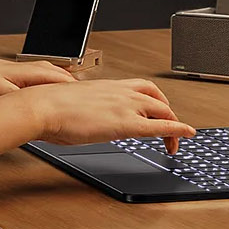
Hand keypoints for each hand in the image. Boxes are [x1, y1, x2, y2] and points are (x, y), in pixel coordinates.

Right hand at [14, 79, 195, 152]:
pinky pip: (159, 126)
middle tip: (171, 131)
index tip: (161, 111)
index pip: (143, 89)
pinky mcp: (125, 123)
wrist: (42, 106)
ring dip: (174, 126)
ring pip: (163, 111)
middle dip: (169, 115)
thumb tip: (83, 116)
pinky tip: (185, 135)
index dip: (157, 101)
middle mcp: (121, 91)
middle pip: (158, 99)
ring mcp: (125, 105)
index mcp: (109, 86)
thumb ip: (85, 108)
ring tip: (176, 142)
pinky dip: (177, 130)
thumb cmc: (49, 106)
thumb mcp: (73, 103)